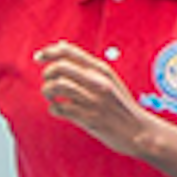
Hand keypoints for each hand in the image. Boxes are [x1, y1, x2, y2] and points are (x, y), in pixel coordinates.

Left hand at [34, 43, 153, 152]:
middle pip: (59, 67)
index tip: (38, 58)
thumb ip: (86, 65)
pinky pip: (59, 108)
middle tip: (48, 82)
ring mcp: (92, 100)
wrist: (139, 131)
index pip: (69, 52)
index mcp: (101, 69)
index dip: (49, 52)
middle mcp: (96, 82)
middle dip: (47, 74)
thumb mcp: (109, 79)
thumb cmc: (121, 105)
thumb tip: (61, 45)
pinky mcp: (88, 118)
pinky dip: (54, 108)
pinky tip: (59, 110)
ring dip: (47, 91)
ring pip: (56, 86)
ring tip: (51, 97)